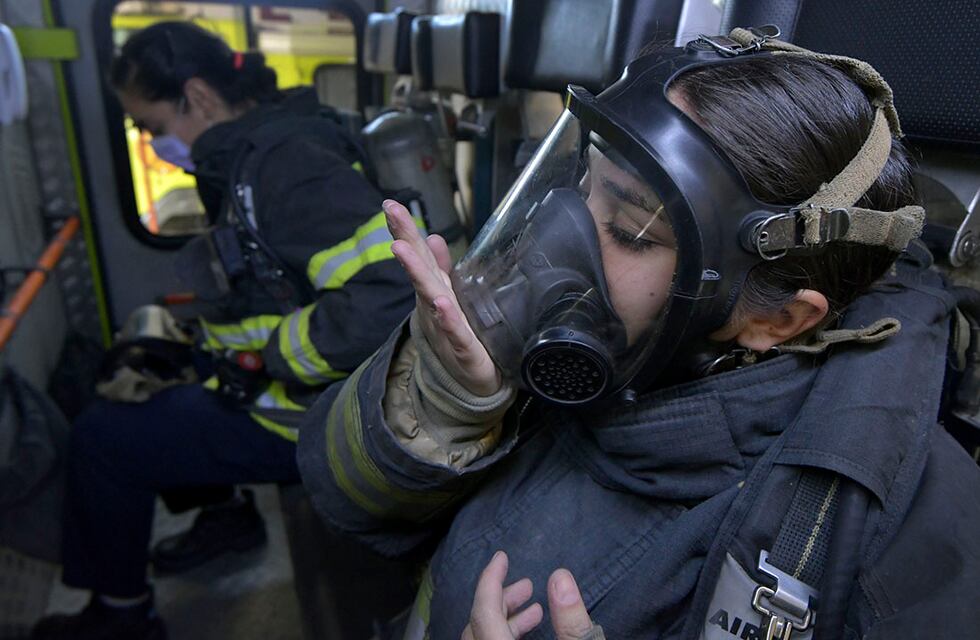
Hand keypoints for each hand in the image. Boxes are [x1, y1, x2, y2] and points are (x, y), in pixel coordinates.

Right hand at [383, 199, 501, 395]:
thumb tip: (433, 237)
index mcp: (434, 289)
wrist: (471, 381)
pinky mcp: (462, 347)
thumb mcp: (450, 296)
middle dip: (405, 240)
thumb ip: (441, 268)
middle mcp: (434, 303)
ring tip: (402, 250)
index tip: (390, 205)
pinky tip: (441, 302)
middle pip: (418, 268)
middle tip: (391, 213)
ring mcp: (444, 325)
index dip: (404, 230)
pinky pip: (454, 330)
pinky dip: (447, 316)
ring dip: (416, 272)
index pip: (417, 255)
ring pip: (430, 295)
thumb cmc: (460, 335)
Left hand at [461, 552, 597, 639]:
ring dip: (504, 619)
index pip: (484, 613)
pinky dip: (503, 634)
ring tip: (534, 609)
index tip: (501, 557)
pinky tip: (531, 632)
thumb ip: (573, 624)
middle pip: (479, 624)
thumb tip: (561, 577)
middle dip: (501, 600)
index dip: (490, 580)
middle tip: (526, 586)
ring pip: (482, 638)